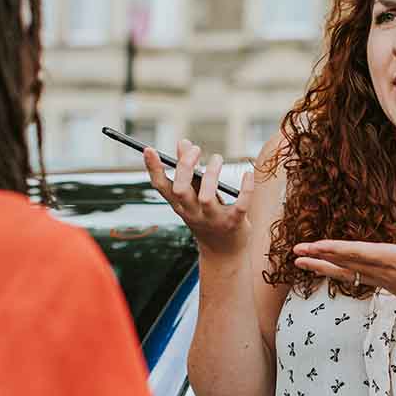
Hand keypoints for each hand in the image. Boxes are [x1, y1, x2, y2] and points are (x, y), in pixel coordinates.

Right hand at [143, 140, 253, 256]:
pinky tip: (247, 173)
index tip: (149, 149)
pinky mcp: (234, 222)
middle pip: (180, 190)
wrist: (224, 253)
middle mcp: (193, 213)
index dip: (153, 168)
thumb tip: (183, 142)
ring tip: (217, 158)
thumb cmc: (208, 217)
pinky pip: (240, 204)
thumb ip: (189, 170)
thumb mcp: (195, 195)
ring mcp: (213, 219)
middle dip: (185, 166)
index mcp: (180, 206)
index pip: (161, 187)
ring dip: (211, 174)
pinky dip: (245, 188)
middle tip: (196, 149)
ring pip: (206, 197)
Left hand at [293, 230, 395, 319]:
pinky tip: (328, 269)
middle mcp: (379, 271)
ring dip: (321, 266)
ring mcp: (378, 278)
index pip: (355, 252)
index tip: (313, 245)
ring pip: (344, 271)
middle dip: (318, 256)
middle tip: (295, 252)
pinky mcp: (381, 282)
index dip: (333, 248)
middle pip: (342, 263)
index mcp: (389, 259)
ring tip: (301, 262)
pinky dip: (336, 271)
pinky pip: (351, 276)